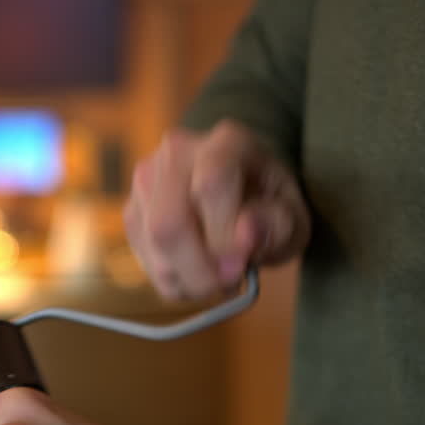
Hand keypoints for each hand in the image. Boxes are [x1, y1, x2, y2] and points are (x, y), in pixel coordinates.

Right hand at [125, 119, 310, 300]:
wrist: (241, 188)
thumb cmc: (269, 204)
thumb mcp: (293, 217)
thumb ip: (278, 225)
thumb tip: (245, 234)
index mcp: (227, 142)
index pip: (211, 184)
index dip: (224, 235)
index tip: (242, 266)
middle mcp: (177, 152)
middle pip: (169, 223)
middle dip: (200, 270)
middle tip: (228, 282)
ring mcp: (147, 179)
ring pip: (153, 247)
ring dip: (189, 279)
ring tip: (219, 277)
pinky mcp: (132, 209)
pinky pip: (145, 260)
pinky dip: (174, 281)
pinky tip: (198, 273)